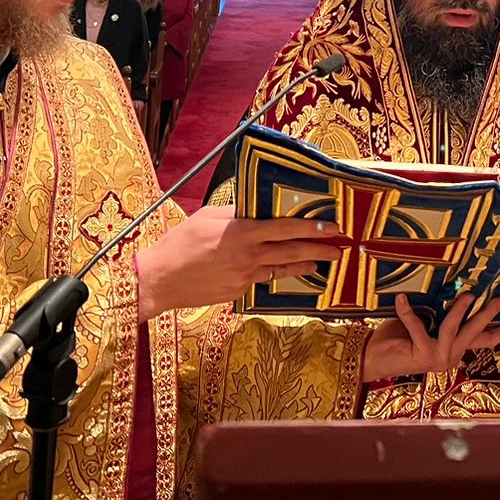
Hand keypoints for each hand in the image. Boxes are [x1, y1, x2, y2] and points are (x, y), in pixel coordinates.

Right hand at [136, 209, 340, 320]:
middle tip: (339, 247)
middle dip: (319, 248)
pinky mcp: (238, 292)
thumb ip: (235, 212)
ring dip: (305, 265)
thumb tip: (254, 207)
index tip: (331, 226)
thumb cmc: (179, 243)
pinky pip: (262, 280)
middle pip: (292, 251)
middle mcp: (248, 255)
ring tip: (322, 263)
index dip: (311, 227)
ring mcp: (244, 277)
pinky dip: (276, 275)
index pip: (285, 228)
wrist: (159, 280)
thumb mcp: (207, 216)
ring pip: (282, 269)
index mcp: (242, 232)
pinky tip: (285, 272)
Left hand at [360, 293, 499, 382]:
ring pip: (454, 330)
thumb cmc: (397, 339)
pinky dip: (408, 312)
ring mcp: (437, 357)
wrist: (373, 360)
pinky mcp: (420, 354)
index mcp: (455, 350)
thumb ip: (439, 315)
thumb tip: (454, 290)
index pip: (485, 340)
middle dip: (490, 315)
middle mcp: (450, 356)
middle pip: (476, 334)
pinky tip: (402, 298)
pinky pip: (417, 328)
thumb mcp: (425, 324)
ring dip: (461, 311)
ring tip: (470, 294)